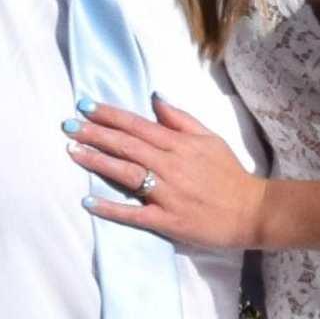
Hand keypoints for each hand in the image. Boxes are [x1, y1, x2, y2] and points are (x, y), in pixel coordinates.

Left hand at [75, 95, 263, 251]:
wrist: (252, 211)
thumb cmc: (229, 174)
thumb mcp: (210, 138)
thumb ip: (181, 119)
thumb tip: (155, 98)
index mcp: (180, 144)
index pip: (138, 125)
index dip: (110, 115)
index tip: (85, 105)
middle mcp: (171, 165)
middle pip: (126, 146)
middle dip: (95, 134)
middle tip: (68, 125)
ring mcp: (167, 193)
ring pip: (127, 173)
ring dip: (97, 162)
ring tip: (72, 152)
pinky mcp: (167, 220)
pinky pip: (134, 213)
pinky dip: (111, 208)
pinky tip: (89, 201)